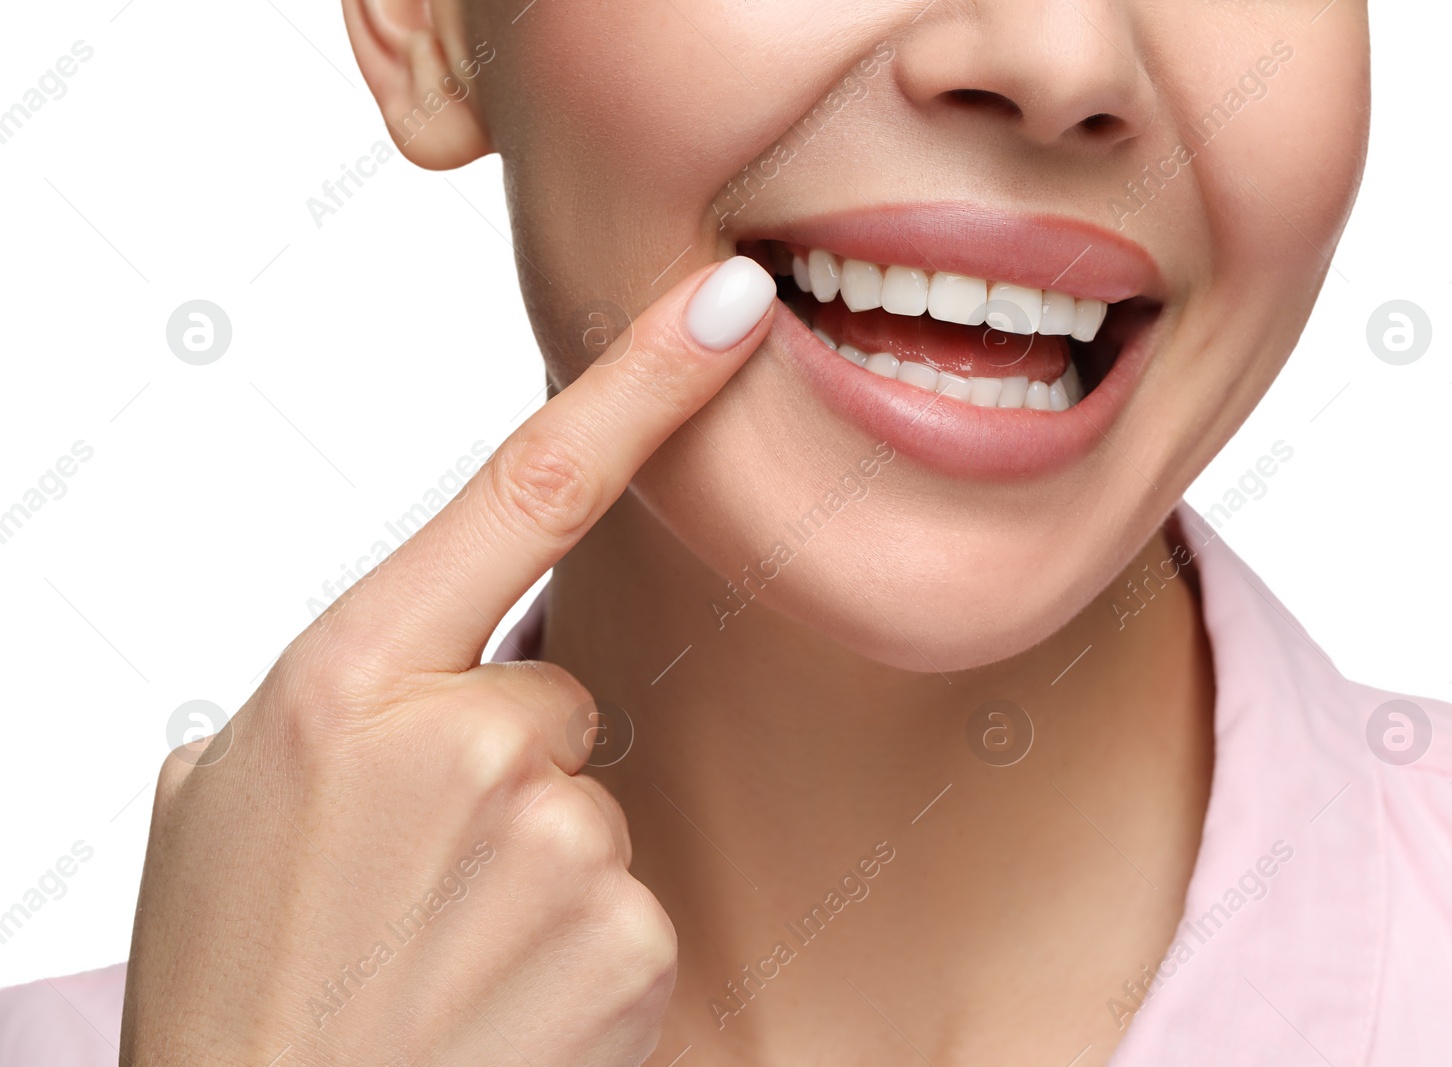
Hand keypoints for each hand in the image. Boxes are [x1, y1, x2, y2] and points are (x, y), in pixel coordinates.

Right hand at [120, 258, 776, 1065]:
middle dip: (507, 758)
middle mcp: (462, 740)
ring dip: (535, 859)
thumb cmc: (237, 969)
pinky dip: (578, 939)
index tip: (730, 306)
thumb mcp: (226, 796)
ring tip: (441, 945)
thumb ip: (332, 694)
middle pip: (560, 688)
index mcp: (349, 678)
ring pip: (592, 798)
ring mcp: (557, 839)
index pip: (528, 485)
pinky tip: (497, 994)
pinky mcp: (627, 934)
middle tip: (415, 869)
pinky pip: (631, 893)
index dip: (644, 381)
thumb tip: (411, 663)